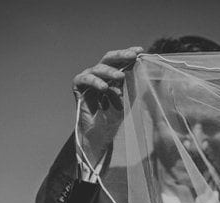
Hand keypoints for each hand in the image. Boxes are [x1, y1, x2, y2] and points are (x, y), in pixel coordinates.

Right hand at [71, 46, 142, 165]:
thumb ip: (133, 81)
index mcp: (112, 75)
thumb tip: (142, 66)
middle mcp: (99, 74)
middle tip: (132, 56)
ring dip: (110, 71)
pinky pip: (85, 79)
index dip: (129, 53)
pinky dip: (95, 82)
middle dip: (120, 55)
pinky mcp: (78, 87)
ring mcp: (88, 80)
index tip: (140, 50)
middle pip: (108, 58)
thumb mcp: (128, 97)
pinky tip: (104, 88)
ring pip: (98, 68)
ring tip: (120, 77)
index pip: (120, 60)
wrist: (100, 134)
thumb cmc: (114, 117)